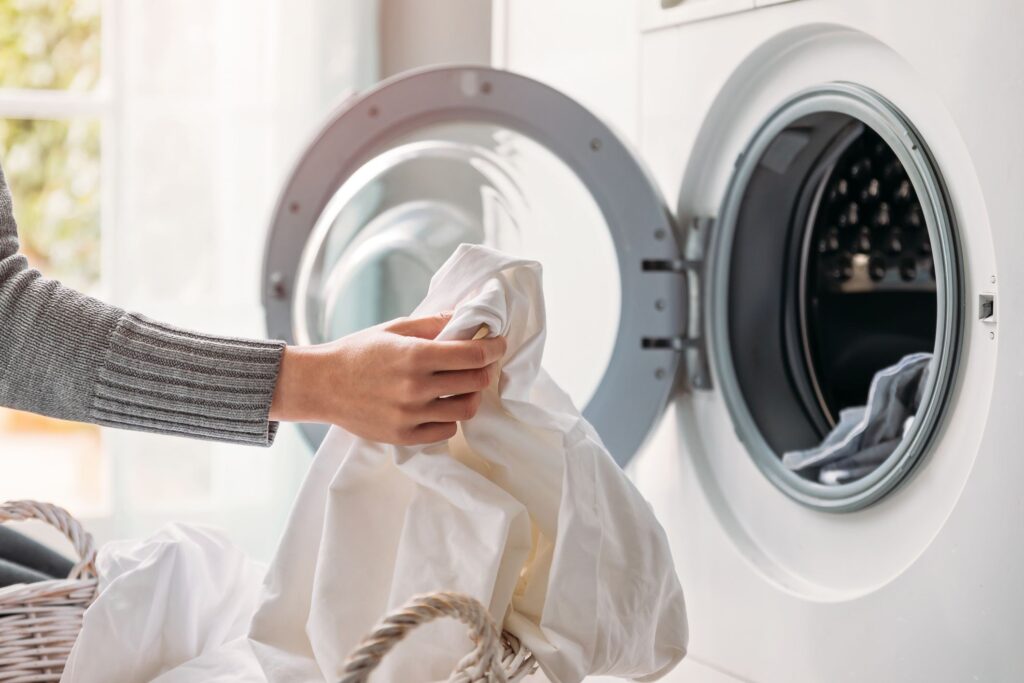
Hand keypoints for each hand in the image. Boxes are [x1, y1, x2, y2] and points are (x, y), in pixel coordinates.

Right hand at [269, 313, 506, 444]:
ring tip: (463, 387)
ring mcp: (410, 415)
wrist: (320, 385)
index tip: (499, 343)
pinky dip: (450, 418)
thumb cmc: (358, 352)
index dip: (494, 347)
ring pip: (466, 410)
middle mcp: (416, 388)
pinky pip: (446, 431)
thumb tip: (465, 317)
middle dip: (486, 370)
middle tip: (483, 363)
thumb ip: (433, 324)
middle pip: (475, 382)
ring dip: (471, 396)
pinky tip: (442, 406)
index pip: (473, 354)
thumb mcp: (395, 329)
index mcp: (416, 356)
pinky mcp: (403, 436)